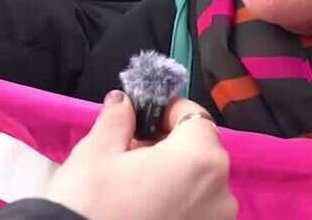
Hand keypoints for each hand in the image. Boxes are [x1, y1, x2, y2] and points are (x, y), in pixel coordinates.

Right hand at [43, 92, 235, 219]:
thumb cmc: (90, 206)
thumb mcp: (96, 153)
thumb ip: (118, 120)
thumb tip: (124, 103)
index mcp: (200, 159)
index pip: (197, 117)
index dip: (170, 112)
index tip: (145, 118)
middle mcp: (221, 192)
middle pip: (201, 152)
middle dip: (170, 146)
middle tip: (131, 152)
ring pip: (200, 185)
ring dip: (175, 177)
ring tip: (134, 185)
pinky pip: (197, 211)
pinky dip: (177, 204)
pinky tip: (144, 209)